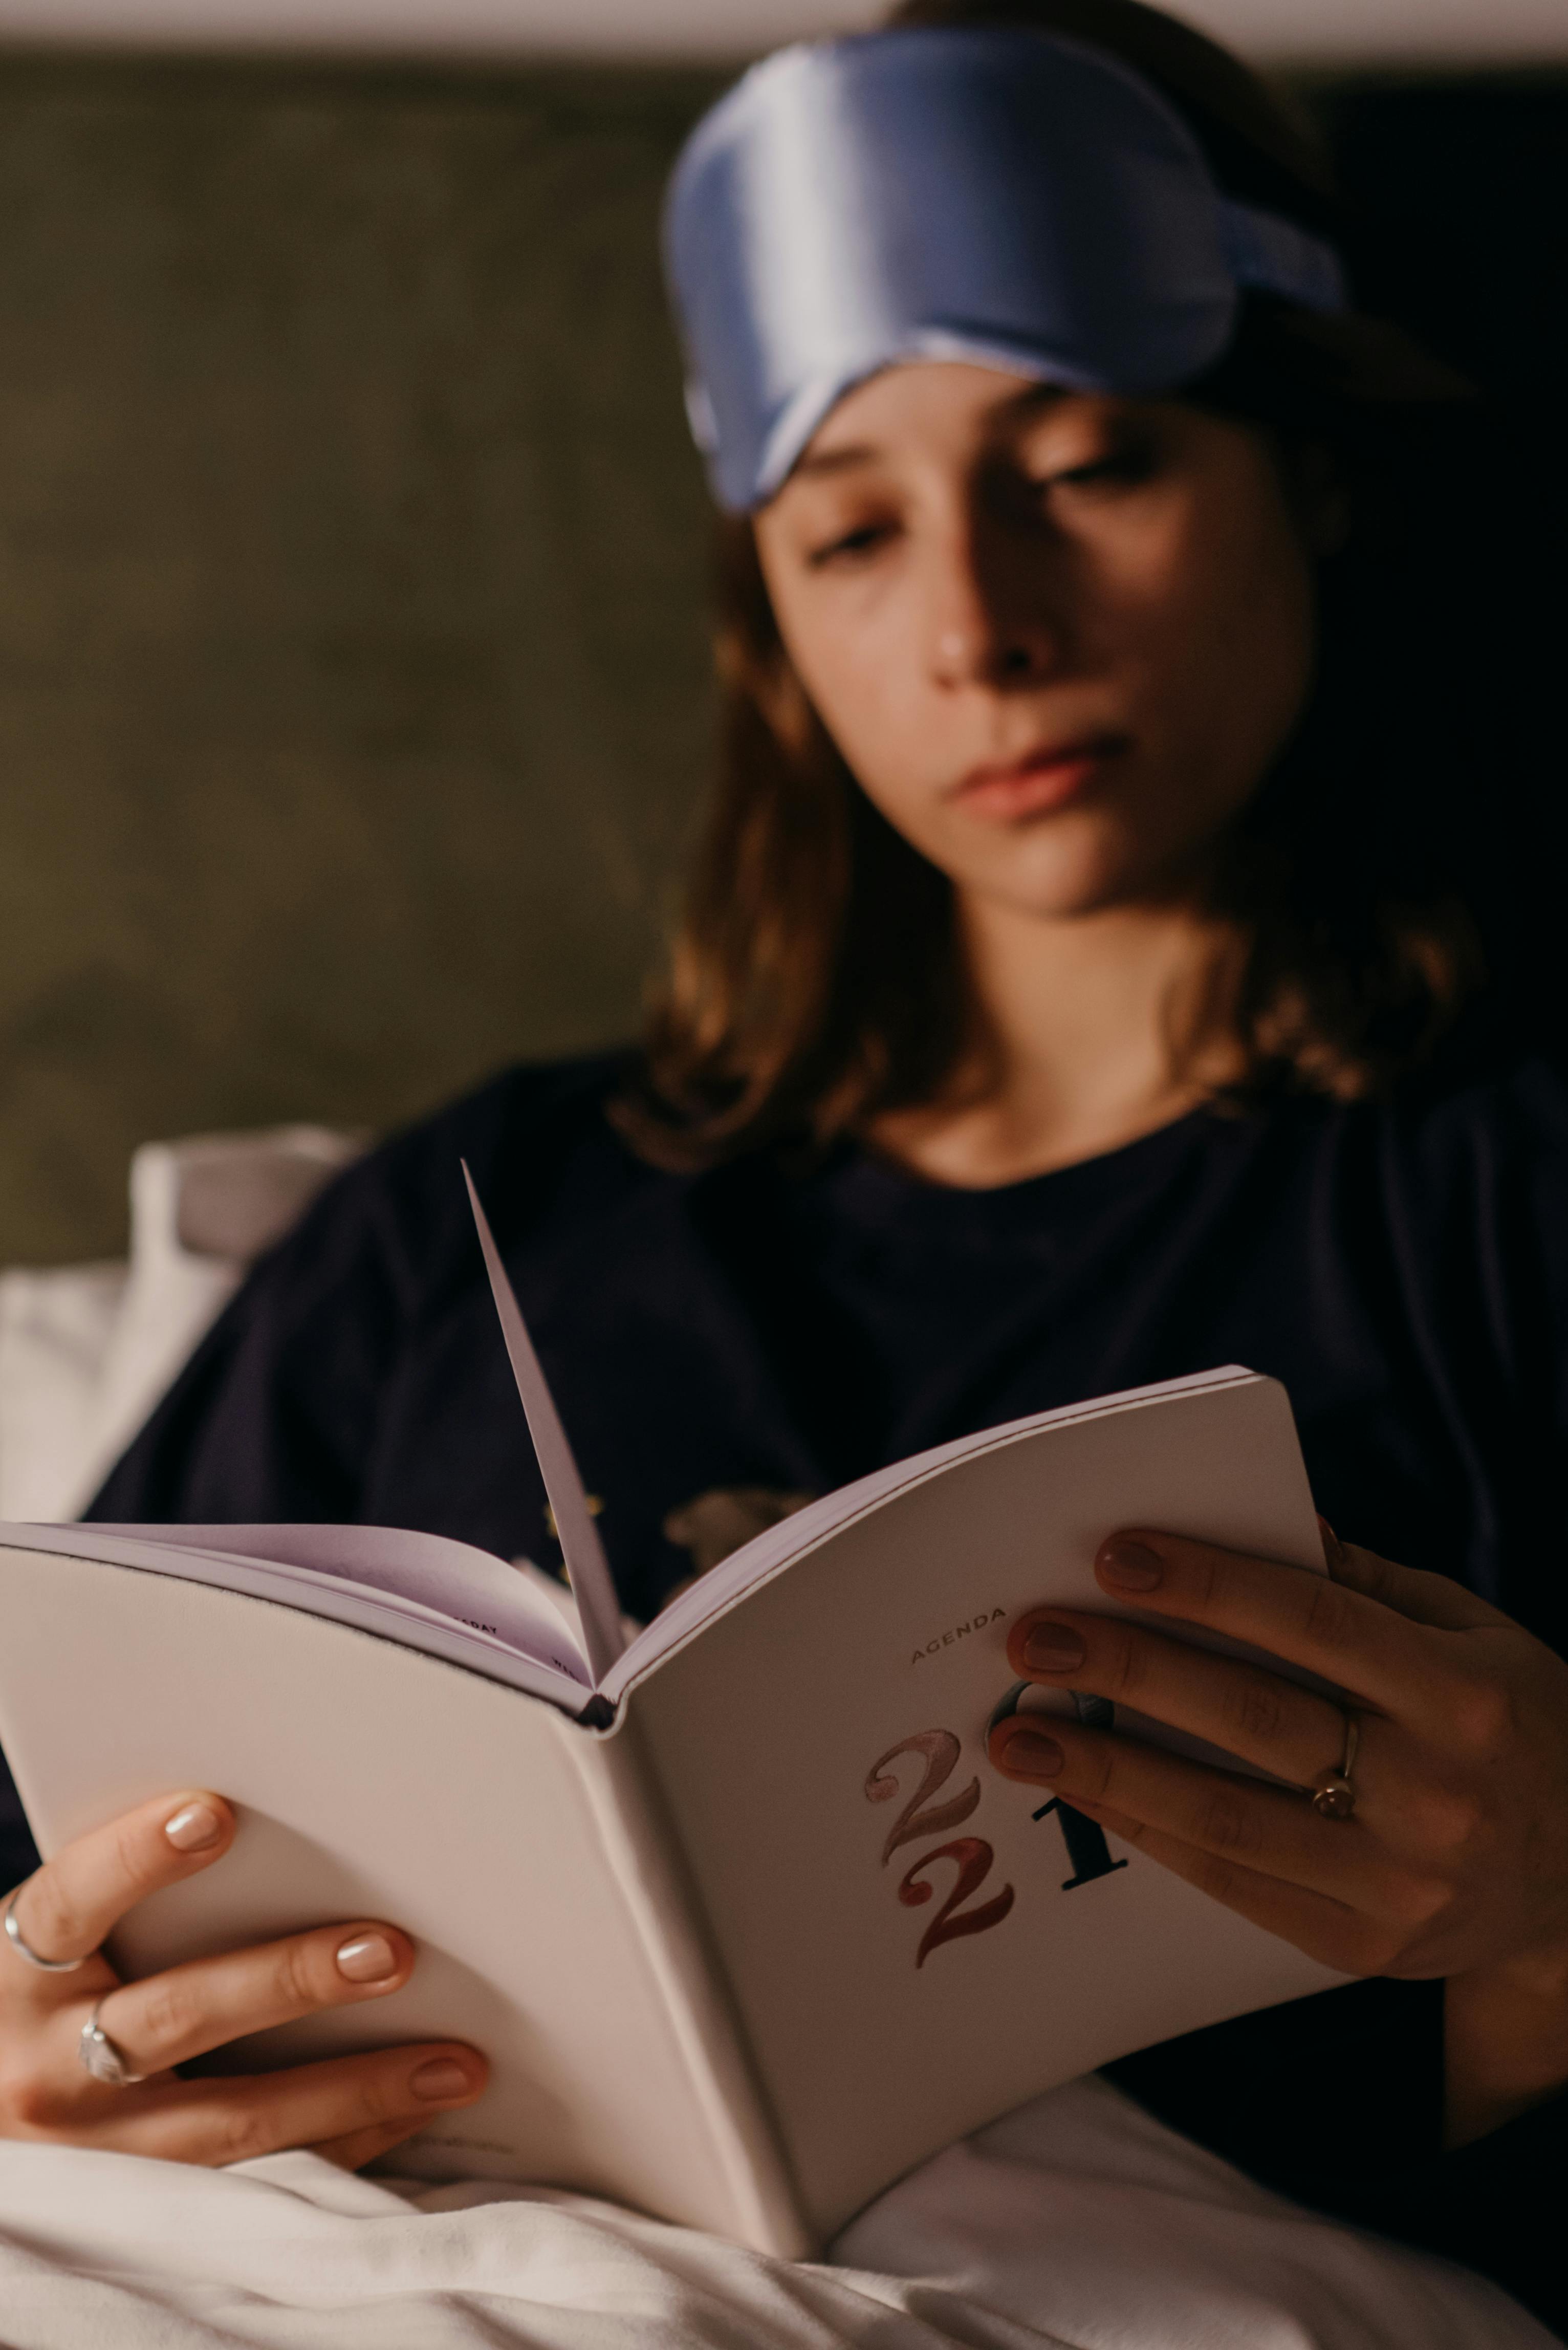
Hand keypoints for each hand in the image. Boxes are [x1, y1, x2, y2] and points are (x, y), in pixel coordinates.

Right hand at [1, 1790, 487, 2169]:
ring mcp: (99, 2156)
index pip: (73, 1903)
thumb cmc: (41, 2006)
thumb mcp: (48, 1953)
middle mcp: (46, 2073)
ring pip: (234, 2122)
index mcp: (17, 1979)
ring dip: (354, 2086)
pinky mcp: (151, 2210)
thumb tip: (258, 1825)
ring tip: (452, 2059)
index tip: (215, 1813)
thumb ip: (127, 1904)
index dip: (137, 1858)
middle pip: (175, 2019)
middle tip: (392, 1949)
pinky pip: (261, 2180)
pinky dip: (348, 2144)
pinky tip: (417, 2108)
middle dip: (288, 1982)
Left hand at [987, 1524, 1567, 2143]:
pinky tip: (1088, 1793)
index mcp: (1460, 1691)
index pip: (1313, 1622)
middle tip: (1033, 1638)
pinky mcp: (1364, 1945)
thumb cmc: (1512, 1723)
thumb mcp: (1471, 1634)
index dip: (1209, 1585)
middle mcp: (1434, 1788)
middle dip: (1130, 1671)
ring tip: (1020, 1734)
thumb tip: (1257, 1521)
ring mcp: (1401, 1879)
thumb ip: (1364, 1584)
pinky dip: (1153, 1833)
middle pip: (1253, 1716)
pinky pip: (1236, 1883)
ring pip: (1227, 1815)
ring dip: (1109, 1772)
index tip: (1112, 1554)